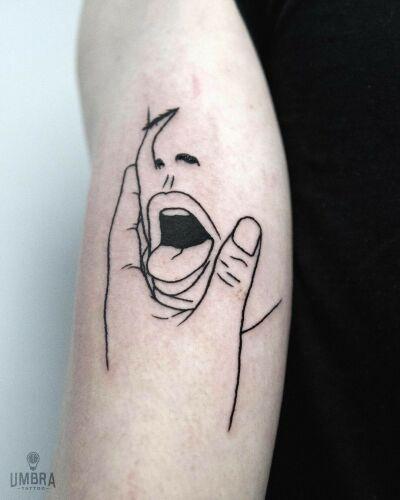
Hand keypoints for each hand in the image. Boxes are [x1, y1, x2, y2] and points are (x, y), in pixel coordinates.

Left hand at [104, 165, 261, 428]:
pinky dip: (165, 283)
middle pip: (130, 248)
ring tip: (176, 232)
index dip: (129, 193)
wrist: (155, 479)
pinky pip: (150, 304)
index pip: (124, 227)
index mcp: (130, 297)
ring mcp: (128, 333)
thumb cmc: (179, 412)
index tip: (134, 165)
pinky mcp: (140, 355)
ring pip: (142, 278)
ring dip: (157, 250)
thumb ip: (232, 277)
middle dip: (145, 216)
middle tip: (163, 188)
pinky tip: (180, 288)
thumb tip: (248, 230)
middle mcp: (122, 311)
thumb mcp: (216, 334)